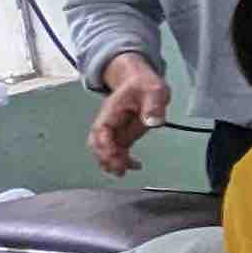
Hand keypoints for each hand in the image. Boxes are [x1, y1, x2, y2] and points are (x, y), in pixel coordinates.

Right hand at [87, 57, 168, 176]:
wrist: (141, 82)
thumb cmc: (144, 85)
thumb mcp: (154, 91)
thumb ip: (153, 106)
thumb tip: (153, 122)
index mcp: (111, 111)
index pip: (101, 131)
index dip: (104, 146)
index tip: (114, 156)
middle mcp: (109, 122)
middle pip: (97, 144)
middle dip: (105, 158)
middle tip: (119, 170)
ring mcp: (115, 130)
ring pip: (105, 150)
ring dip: (112, 163)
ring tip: (124, 171)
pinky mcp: (123, 136)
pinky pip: (118, 152)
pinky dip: (123, 161)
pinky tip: (136, 166)